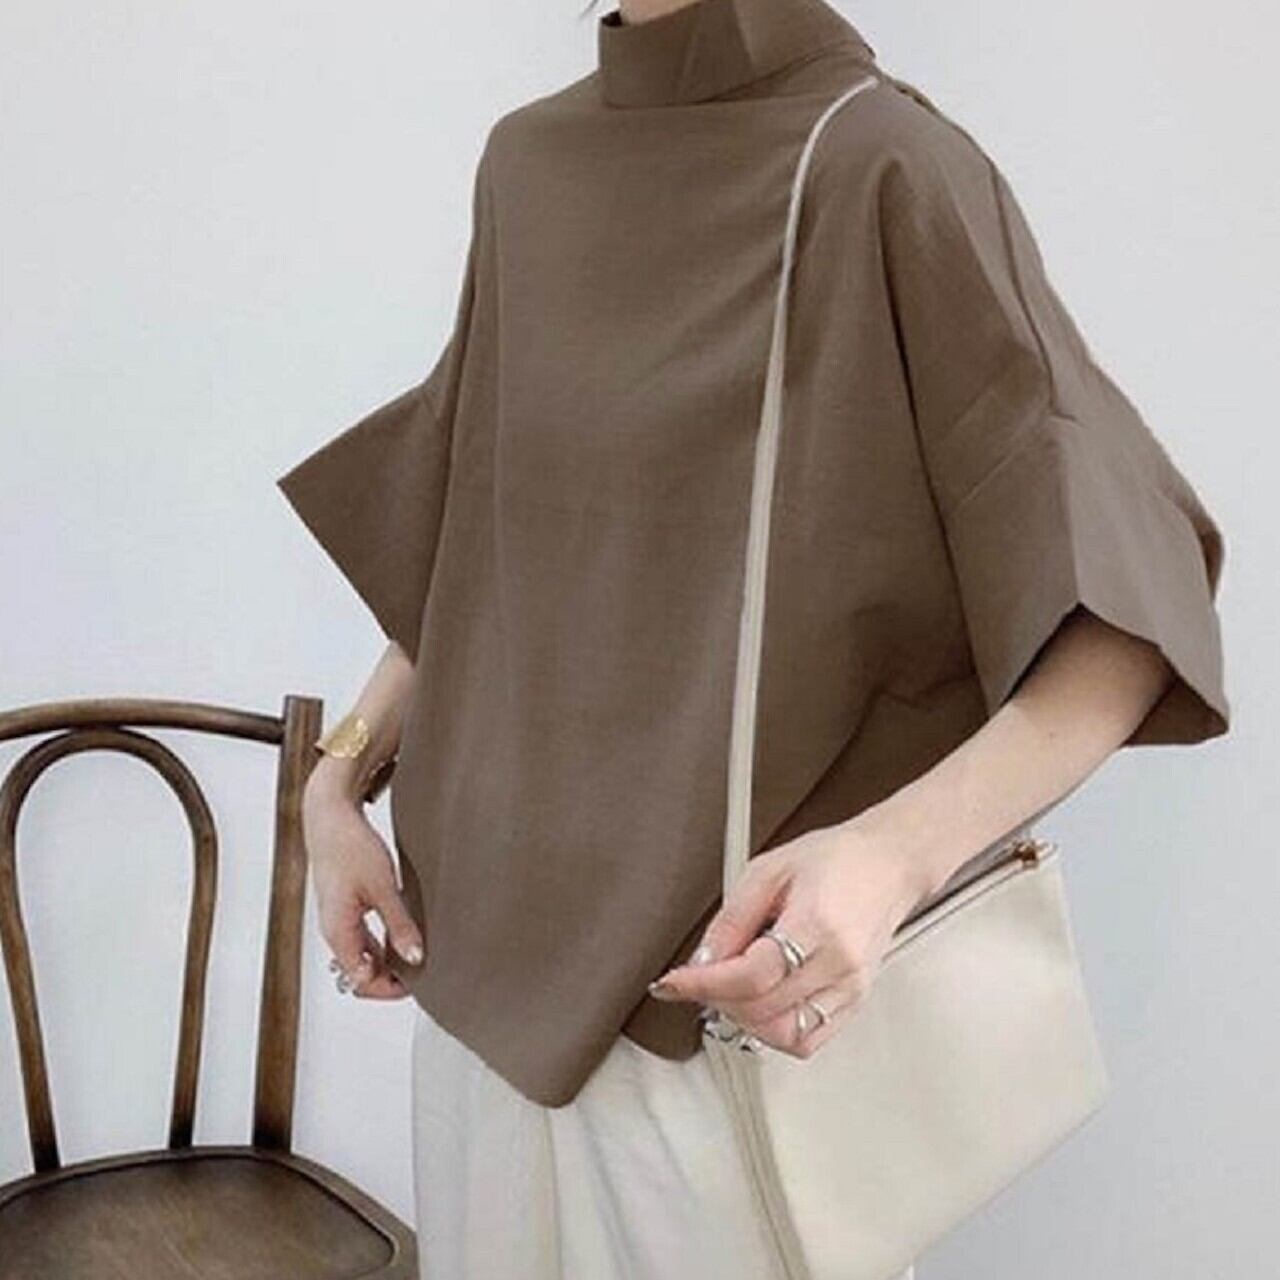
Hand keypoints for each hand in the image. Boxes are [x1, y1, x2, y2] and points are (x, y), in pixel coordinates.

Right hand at [302, 779, 424, 999]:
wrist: (329, 818)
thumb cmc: (349, 848)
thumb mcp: (383, 888)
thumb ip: (399, 925)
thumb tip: (415, 956)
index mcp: (338, 933)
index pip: (361, 981)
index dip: (390, 987)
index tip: (418, 980)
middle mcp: (335, 932)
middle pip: (360, 973)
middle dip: (390, 979)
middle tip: (421, 970)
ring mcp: (339, 922)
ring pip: (362, 957)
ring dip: (387, 961)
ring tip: (416, 952)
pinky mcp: (344, 909)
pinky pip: (362, 939)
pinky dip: (381, 944)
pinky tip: (402, 935)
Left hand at [648, 820, 926, 1057]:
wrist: (887, 864)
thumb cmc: (837, 859)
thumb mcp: (768, 870)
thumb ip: (732, 918)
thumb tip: (702, 961)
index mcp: (818, 924)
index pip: (752, 976)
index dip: (704, 984)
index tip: (674, 982)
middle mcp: (839, 964)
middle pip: (764, 1010)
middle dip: (718, 999)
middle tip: (700, 978)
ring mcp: (851, 988)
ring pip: (786, 1035)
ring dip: (746, 1020)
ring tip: (732, 989)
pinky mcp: (855, 1002)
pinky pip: (808, 1039)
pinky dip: (775, 1030)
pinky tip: (761, 1003)